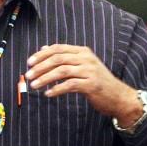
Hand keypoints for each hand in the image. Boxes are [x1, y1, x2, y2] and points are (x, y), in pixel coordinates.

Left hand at [25, 44, 142, 123]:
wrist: (118, 96)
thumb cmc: (97, 82)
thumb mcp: (81, 66)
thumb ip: (64, 57)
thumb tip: (43, 48)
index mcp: (83, 51)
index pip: (58, 49)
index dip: (41, 55)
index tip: (29, 63)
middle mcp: (86, 58)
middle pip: (58, 59)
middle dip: (40, 67)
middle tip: (28, 75)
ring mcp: (90, 71)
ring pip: (62, 71)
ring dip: (45, 78)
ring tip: (34, 85)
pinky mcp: (91, 84)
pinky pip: (69, 85)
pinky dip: (57, 89)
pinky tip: (48, 94)